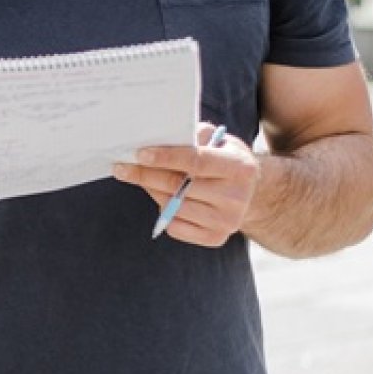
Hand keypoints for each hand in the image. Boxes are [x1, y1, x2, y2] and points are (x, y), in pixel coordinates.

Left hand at [113, 123, 258, 246]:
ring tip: (145, 179)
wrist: (250, 194)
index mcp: (240, 167)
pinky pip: (175, 226)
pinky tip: (166, 198)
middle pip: (178, 185)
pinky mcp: (216, 238)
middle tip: (122, 167)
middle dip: (146, 175)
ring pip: (173, 206)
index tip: (139, 154)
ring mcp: (227, 221)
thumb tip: (160, 135)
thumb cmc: (225, 161)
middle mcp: (237, 197)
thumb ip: (195, 135)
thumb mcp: (220, 141)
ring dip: (153, 191)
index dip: (165, 157)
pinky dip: (164, 212)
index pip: (196, 161)